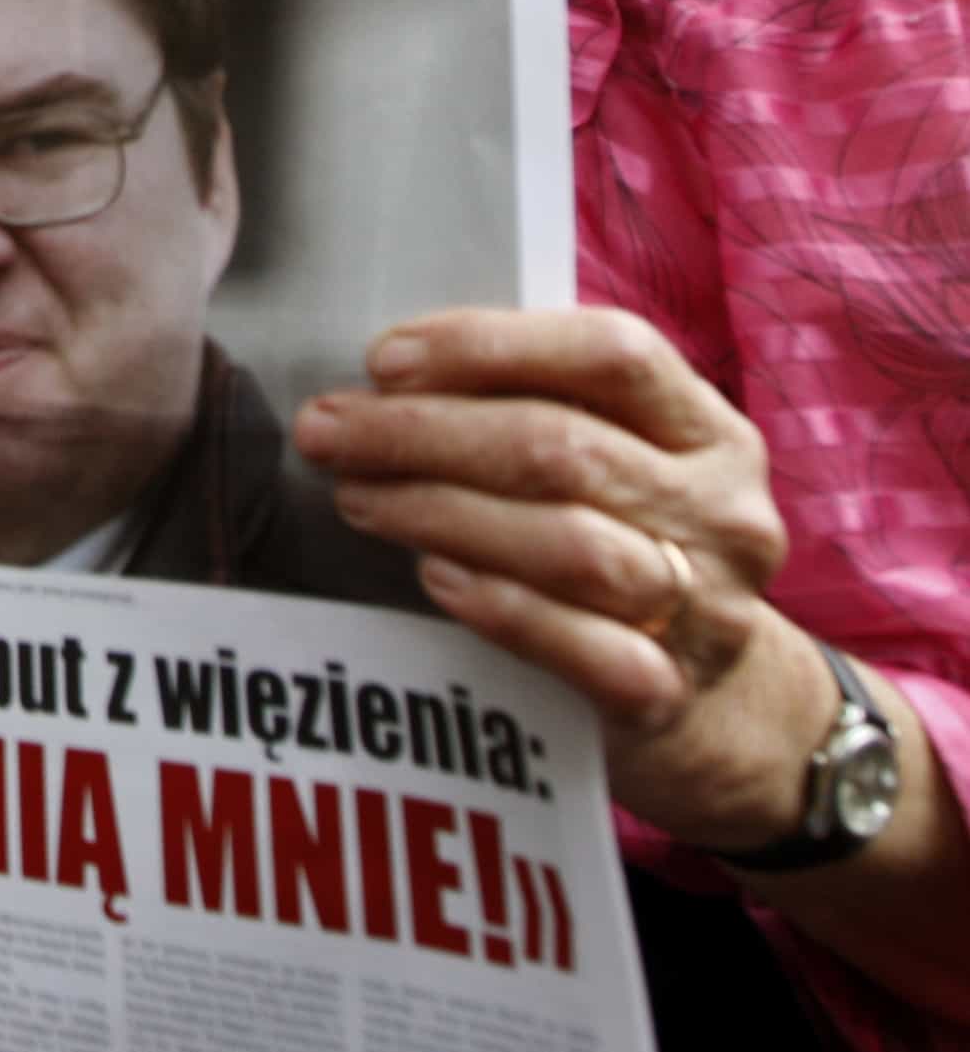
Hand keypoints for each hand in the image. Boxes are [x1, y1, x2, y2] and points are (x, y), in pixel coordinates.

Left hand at [296, 306, 820, 847]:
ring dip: (441, 511)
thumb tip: (391, 376)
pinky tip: (434, 577)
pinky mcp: (668, 692)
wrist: (716, 705)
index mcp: (708, 434)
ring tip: (358, 497)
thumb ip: (534, 408)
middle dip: (424, 432)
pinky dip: (501, 606)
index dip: (491, 346)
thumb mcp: (617, 463)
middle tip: (329, 431)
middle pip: (564, 448)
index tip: (384, 360)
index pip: (614, 354)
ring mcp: (705, 609)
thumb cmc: (627, 547)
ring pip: (568, 544)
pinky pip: (582, 648)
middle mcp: (721, 514)